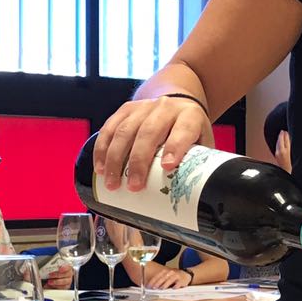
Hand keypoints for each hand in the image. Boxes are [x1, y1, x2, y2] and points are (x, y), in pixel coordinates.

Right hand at [93, 95, 209, 192]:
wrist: (177, 101)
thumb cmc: (189, 131)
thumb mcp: (202, 143)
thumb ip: (200, 164)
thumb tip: (198, 199)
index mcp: (189, 116)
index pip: (183, 130)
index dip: (175, 147)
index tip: (167, 167)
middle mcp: (166, 108)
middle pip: (149, 132)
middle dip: (139, 161)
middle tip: (134, 187)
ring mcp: (144, 106)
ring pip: (126, 130)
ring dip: (115, 158)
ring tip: (112, 183)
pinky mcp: (126, 109)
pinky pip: (109, 127)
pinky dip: (102, 148)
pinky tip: (100, 167)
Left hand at [142, 263, 190, 289]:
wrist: (187, 274)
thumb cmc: (174, 277)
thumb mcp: (167, 276)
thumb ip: (161, 279)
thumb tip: (152, 286)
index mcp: (166, 271)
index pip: (158, 276)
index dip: (153, 280)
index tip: (148, 286)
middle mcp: (171, 272)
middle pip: (163, 278)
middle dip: (158, 283)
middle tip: (154, 288)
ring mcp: (177, 276)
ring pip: (170, 280)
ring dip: (165, 284)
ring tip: (161, 288)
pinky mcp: (182, 280)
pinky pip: (179, 283)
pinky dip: (176, 286)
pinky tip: (173, 288)